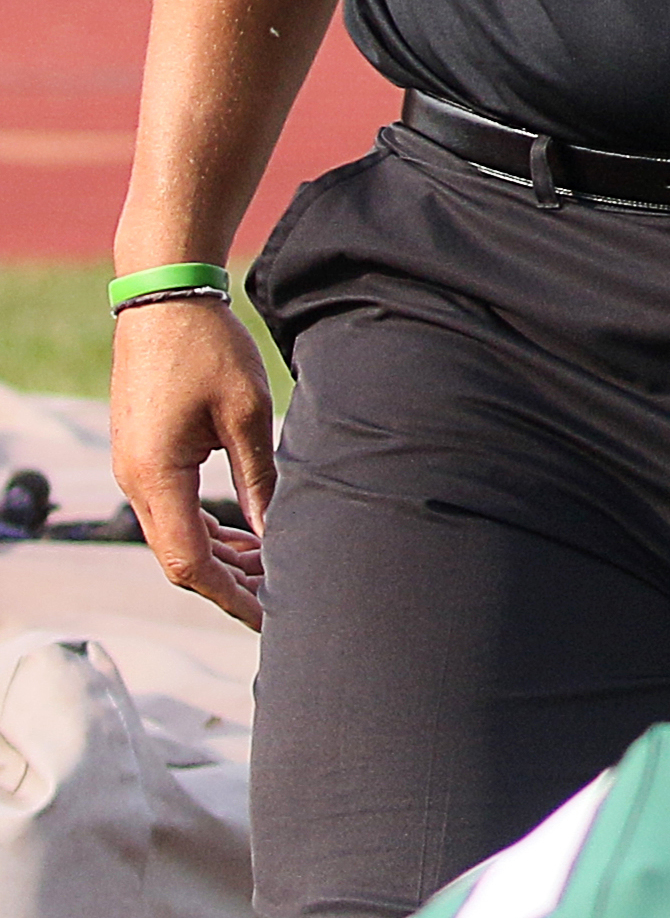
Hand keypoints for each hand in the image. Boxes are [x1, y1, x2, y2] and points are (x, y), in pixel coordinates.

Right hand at [108, 296, 274, 625]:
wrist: (165, 301)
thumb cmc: (209, 349)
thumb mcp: (249, 415)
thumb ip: (261, 479)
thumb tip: (277, 535)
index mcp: (157, 477)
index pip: (190, 563)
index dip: (231, 596)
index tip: (271, 616)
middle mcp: (137, 481)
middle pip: (180, 559)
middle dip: (232, 583)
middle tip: (285, 596)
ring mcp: (136, 470)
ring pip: (177, 537)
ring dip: (223, 557)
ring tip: (276, 568)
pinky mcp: (144, 456)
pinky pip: (174, 511)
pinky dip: (210, 529)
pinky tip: (248, 535)